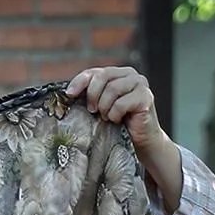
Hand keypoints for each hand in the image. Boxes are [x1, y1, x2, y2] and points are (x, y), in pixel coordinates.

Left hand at [67, 65, 183, 213]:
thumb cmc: (120, 125)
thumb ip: (92, 95)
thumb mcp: (102, 106)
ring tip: (107, 118)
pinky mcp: (146, 97)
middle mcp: (131, 74)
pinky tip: (118, 121)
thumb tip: (68, 93)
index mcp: (119, 73)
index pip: (95, 71)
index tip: (69, 94)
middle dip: (93, 95)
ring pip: (112, 89)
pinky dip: (115, 115)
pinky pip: (121, 103)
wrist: (142, 142)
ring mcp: (141, 84)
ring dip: (105, 108)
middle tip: (92, 110)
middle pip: (103, 76)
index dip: (80, 81)